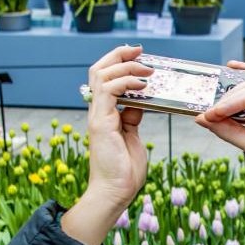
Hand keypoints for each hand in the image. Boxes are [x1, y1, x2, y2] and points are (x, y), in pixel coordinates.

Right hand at [62, 45, 152, 244]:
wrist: (115, 193)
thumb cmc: (124, 171)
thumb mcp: (132, 137)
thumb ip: (132, 119)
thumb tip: (138, 104)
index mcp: (105, 113)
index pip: (105, 77)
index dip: (119, 62)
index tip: (139, 55)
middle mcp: (98, 111)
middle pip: (99, 69)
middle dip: (119, 55)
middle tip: (140, 51)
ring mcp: (98, 116)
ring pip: (102, 75)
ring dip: (126, 67)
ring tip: (146, 69)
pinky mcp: (101, 123)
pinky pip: (110, 91)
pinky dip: (126, 82)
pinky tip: (143, 86)